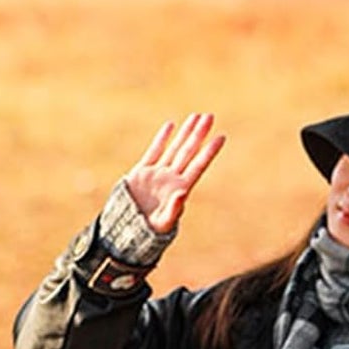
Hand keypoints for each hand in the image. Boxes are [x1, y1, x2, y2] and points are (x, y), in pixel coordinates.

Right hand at [124, 113, 226, 233]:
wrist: (127, 231)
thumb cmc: (150, 232)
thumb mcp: (164, 223)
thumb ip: (174, 209)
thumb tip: (183, 194)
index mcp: (180, 189)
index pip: (198, 165)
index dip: (209, 152)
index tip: (221, 137)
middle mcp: (171, 178)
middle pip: (188, 152)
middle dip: (198, 134)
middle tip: (210, 117)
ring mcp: (157, 173)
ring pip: (174, 148)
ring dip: (185, 133)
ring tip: (196, 116)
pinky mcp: (142, 172)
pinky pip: (154, 151)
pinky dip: (162, 139)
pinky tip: (171, 125)